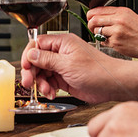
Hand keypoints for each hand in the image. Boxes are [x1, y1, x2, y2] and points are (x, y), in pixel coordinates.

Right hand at [20, 33, 137, 103]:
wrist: (112, 85)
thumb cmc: (98, 70)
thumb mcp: (68, 64)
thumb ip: (47, 59)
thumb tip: (31, 54)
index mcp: (62, 43)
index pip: (37, 44)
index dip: (28, 55)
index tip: (24, 67)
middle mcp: (61, 53)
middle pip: (37, 60)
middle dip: (31, 72)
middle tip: (29, 83)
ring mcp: (63, 66)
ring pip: (42, 72)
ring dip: (40, 83)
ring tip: (46, 91)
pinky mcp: (65, 78)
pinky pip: (49, 82)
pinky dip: (48, 88)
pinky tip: (51, 93)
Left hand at [86, 7, 137, 58]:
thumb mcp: (129, 16)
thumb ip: (114, 14)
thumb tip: (98, 14)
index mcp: (121, 11)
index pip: (98, 10)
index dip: (90, 14)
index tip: (89, 17)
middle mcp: (118, 20)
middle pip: (94, 20)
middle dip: (90, 24)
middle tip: (92, 27)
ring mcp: (116, 32)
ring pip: (97, 31)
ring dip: (97, 33)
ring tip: (105, 34)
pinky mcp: (116, 43)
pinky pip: (103, 41)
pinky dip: (105, 41)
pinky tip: (113, 40)